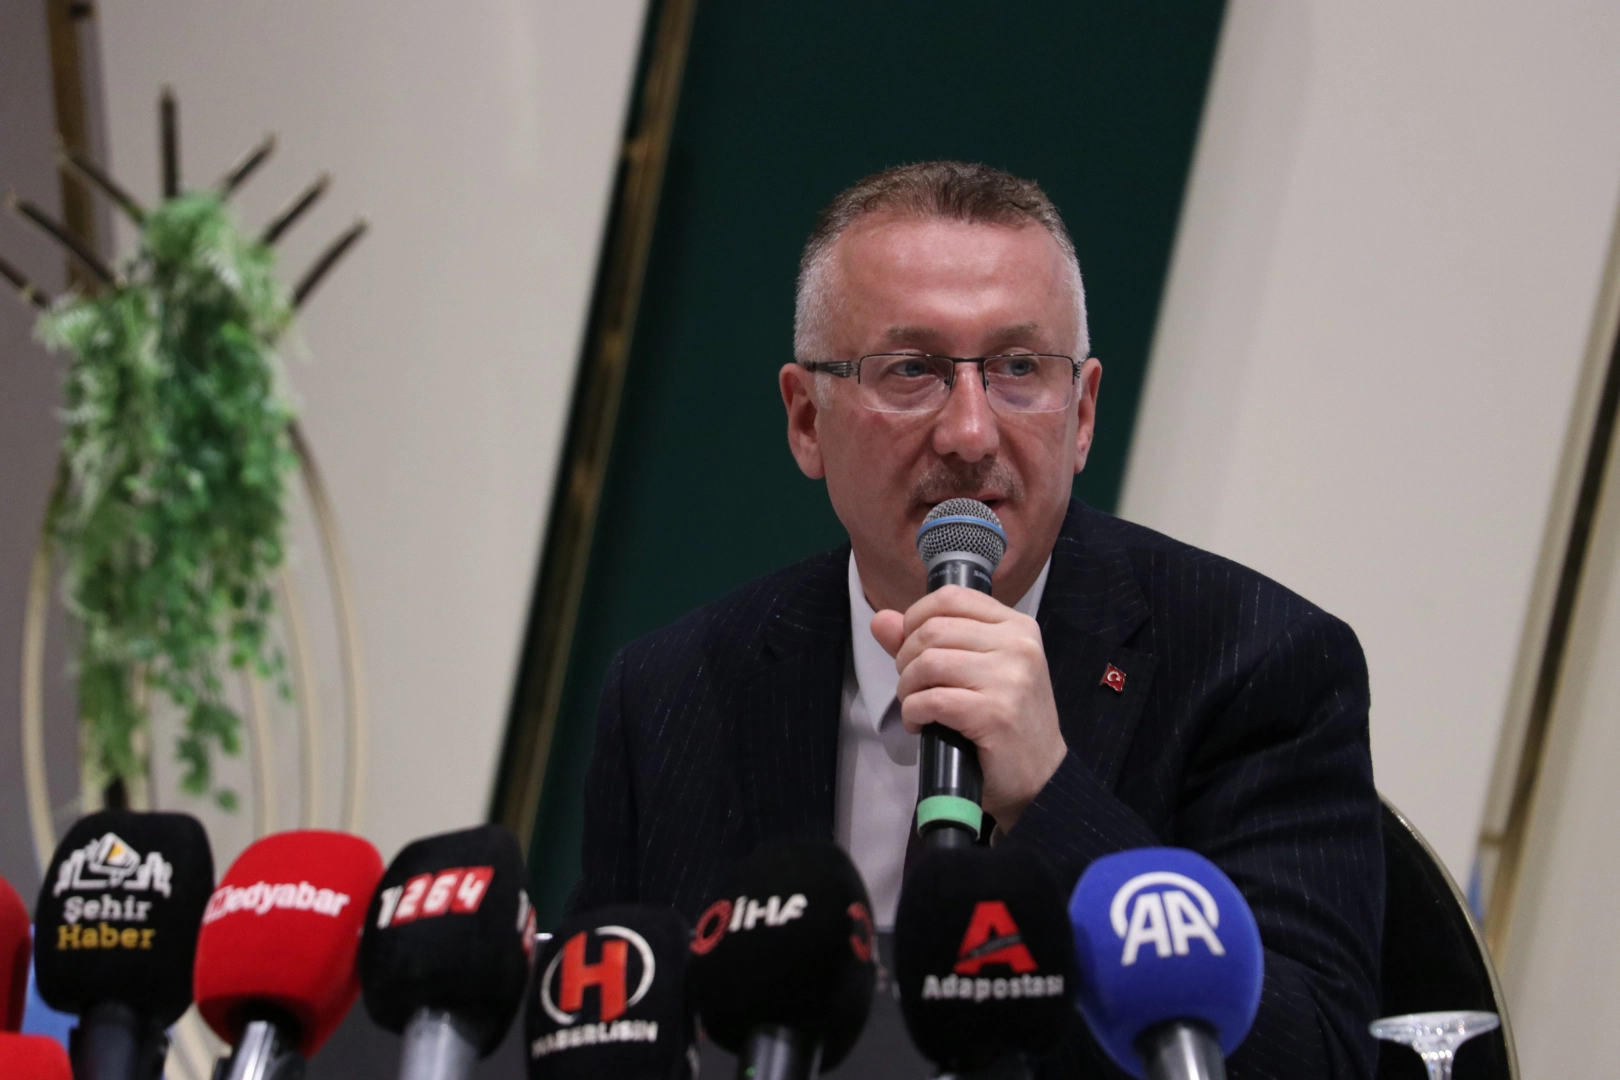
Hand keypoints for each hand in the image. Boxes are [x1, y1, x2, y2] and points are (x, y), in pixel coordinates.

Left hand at [871, 585, 1066, 830]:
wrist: (1041, 777)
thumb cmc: (1006, 720)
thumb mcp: (974, 670)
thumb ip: (926, 641)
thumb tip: (880, 620)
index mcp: (1017, 626)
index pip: (950, 597)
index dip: (915, 619)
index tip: (911, 648)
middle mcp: (1019, 645)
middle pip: (933, 630)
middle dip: (906, 659)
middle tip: (913, 686)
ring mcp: (1010, 679)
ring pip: (929, 662)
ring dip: (907, 688)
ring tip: (916, 705)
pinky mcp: (996, 714)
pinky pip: (933, 699)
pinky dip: (914, 712)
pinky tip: (921, 724)